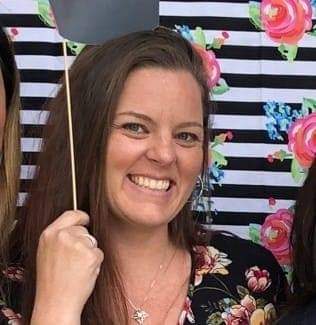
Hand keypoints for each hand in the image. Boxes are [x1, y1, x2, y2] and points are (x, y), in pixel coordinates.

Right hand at [31, 210, 103, 324]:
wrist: (56, 303)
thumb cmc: (52, 282)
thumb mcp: (47, 252)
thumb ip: (59, 237)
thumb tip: (76, 225)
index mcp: (49, 234)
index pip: (70, 214)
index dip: (81, 216)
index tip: (86, 219)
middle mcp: (62, 236)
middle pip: (83, 229)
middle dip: (84, 242)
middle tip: (73, 261)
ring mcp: (77, 244)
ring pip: (92, 241)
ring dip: (89, 253)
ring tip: (76, 268)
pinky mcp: (91, 254)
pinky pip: (99, 253)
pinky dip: (95, 263)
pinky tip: (84, 273)